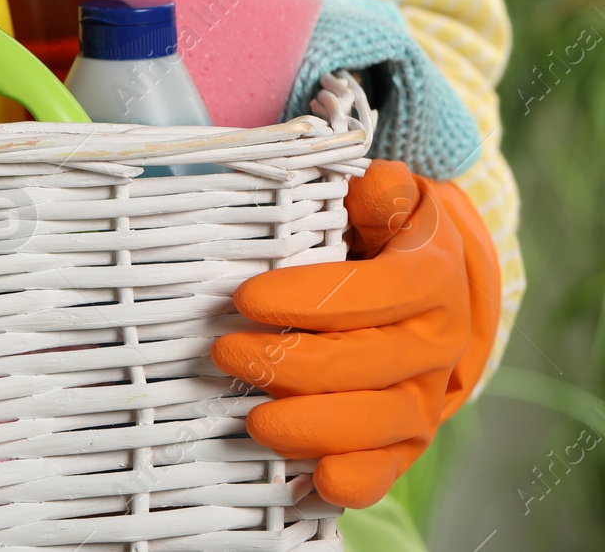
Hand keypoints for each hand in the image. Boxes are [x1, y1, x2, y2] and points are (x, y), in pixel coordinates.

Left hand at [211, 160, 499, 507]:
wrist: (436, 288)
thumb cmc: (387, 238)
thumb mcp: (387, 203)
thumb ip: (380, 193)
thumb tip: (377, 183)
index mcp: (431, 278)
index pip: (375, 292)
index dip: (309, 299)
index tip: (246, 297)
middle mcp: (437, 341)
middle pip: (369, 362)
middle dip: (292, 364)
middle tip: (226, 353)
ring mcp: (425, 393)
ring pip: (380, 420)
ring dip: (315, 425)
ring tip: (254, 419)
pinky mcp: (408, 436)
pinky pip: (390, 467)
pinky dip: (355, 480)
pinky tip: (312, 481)